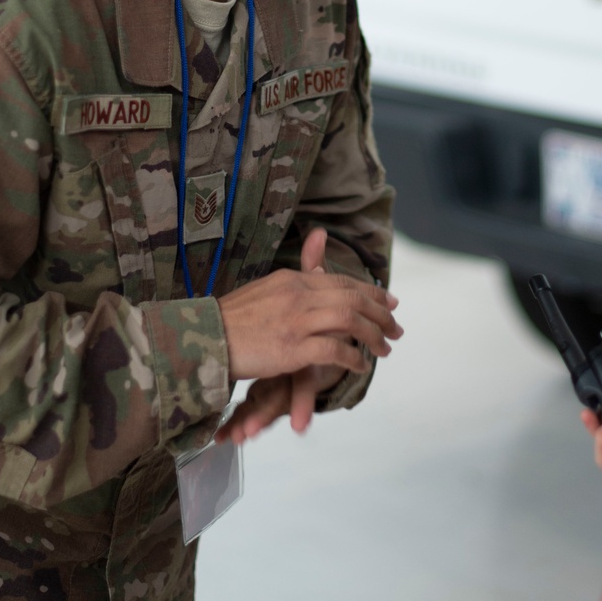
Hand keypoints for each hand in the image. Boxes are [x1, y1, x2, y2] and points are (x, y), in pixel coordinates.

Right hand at [218, 226, 399, 388]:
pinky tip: (361, 366)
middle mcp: (299, 295)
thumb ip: (299, 271)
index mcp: (293, 280)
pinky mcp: (293, 348)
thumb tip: (319, 233)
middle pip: (353, 299)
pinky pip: (335, 350)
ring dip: (373, 336)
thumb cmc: (234, 319)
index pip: (342, 282)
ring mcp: (297, 321)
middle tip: (397, 328)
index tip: (391, 302)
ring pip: (351, 321)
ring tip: (385, 349)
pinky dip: (353, 358)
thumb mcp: (268, 286)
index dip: (371, 293)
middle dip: (381, 314)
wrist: (204, 337)